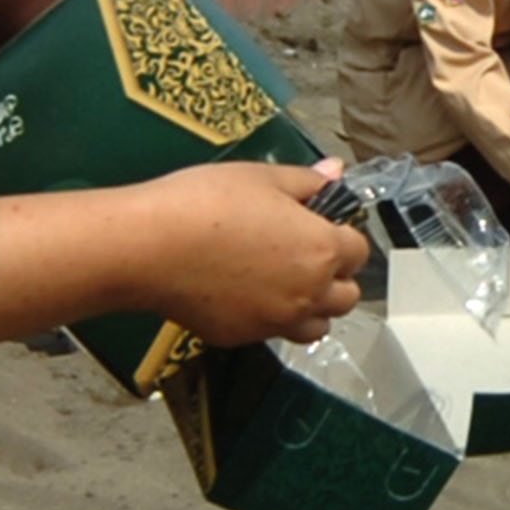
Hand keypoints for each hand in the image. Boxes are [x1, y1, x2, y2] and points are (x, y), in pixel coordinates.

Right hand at [143, 161, 370, 346]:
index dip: (344, 235)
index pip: (359, 251)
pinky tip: (244, 293)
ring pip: (317, 326)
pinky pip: (272, 333)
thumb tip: (337, 172)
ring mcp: (276, 321)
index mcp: (321, 250)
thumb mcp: (262, 177)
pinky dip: (271, 318)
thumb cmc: (206, 202)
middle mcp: (308, 294)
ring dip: (312, 306)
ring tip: (283, 281)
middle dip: (334, 276)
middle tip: (304, 252)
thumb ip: (307, 181)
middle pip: (346, 296)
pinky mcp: (243, 338)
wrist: (150, 246)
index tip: (321, 224)